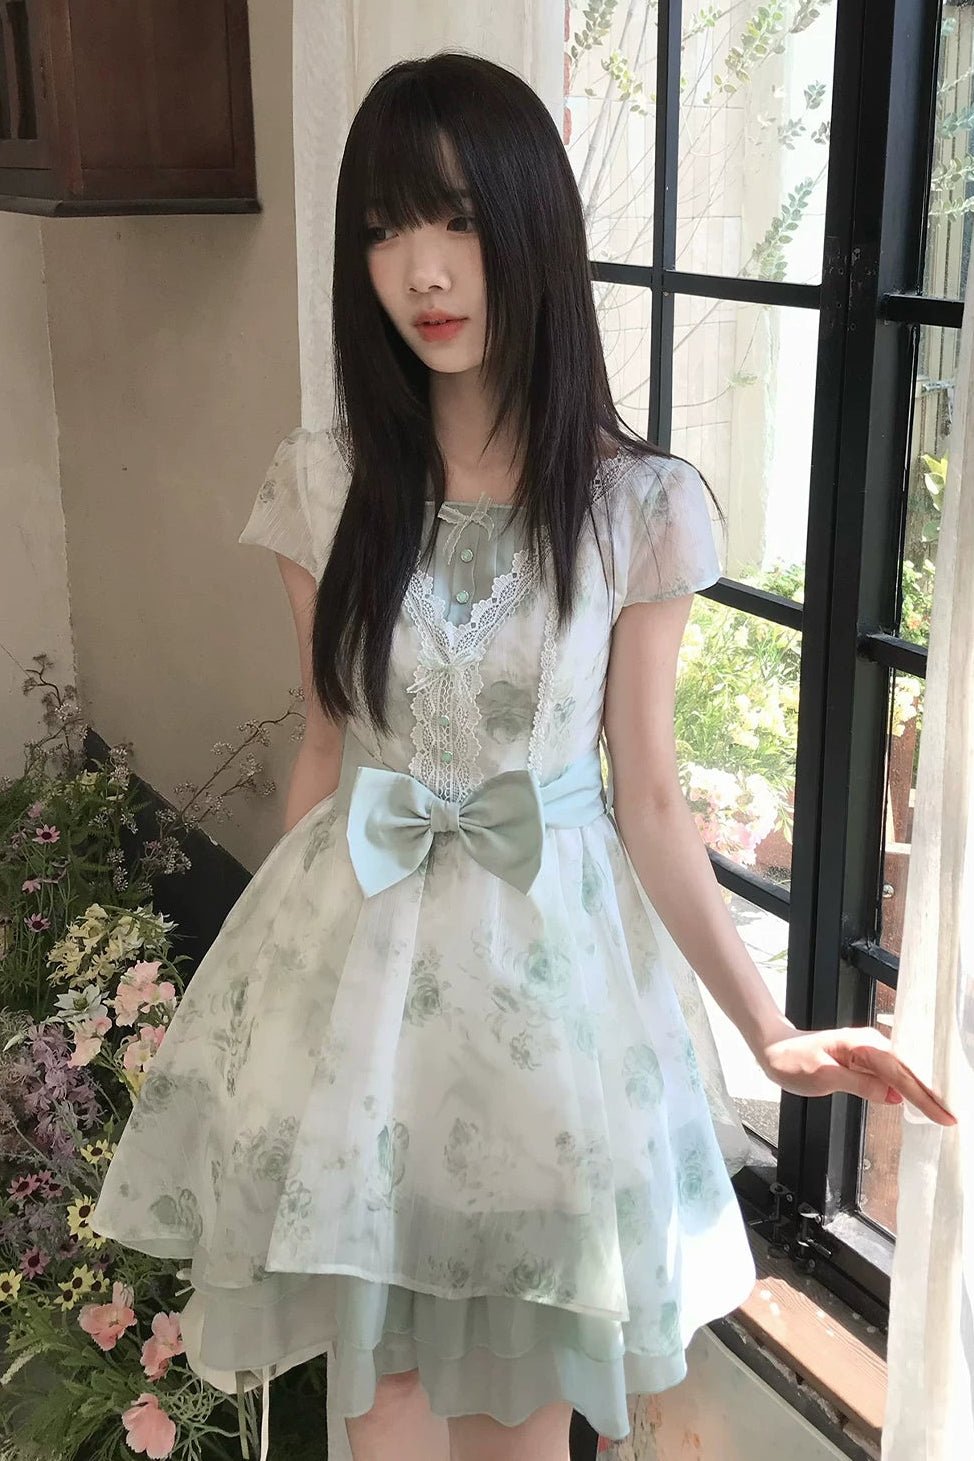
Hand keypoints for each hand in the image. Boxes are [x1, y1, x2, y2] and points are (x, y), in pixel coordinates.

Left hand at [758, 1024, 957, 1125]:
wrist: (775, 1049)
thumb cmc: (793, 1060)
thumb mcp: (823, 1076)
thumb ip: (859, 1084)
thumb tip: (893, 1096)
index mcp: (864, 1045)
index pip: (900, 1075)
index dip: (923, 1097)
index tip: (943, 1116)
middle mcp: (871, 1044)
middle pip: (909, 1073)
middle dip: (932, 1095)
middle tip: (953, 1119)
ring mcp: (869, 1052)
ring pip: (903, 1074)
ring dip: (924, 1093)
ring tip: (945, 1113)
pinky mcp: (865, 1061)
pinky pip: (892, 1076)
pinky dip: (908, 1090)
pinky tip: (920, 1102)